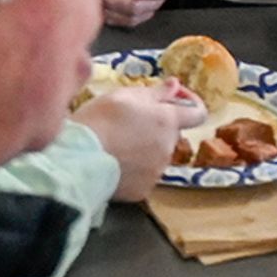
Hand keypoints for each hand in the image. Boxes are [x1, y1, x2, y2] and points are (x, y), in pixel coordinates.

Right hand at [72, 81, 203, 202]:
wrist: (78, 160)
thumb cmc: (99, 121)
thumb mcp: (124, 96)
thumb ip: (155, 92)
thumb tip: (175, 86)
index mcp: (168, 120)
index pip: (198, 113)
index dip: (190, 104)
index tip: (175, 100)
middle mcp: (168, 147)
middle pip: (170, 135)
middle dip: (155, 127)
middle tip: (126, 123)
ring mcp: (157, 171)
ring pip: (155, 156)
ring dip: (142, 149)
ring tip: (113, 144)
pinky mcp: (143, 190)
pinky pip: (142, 176)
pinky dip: (131, 170)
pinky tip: (111, 162)